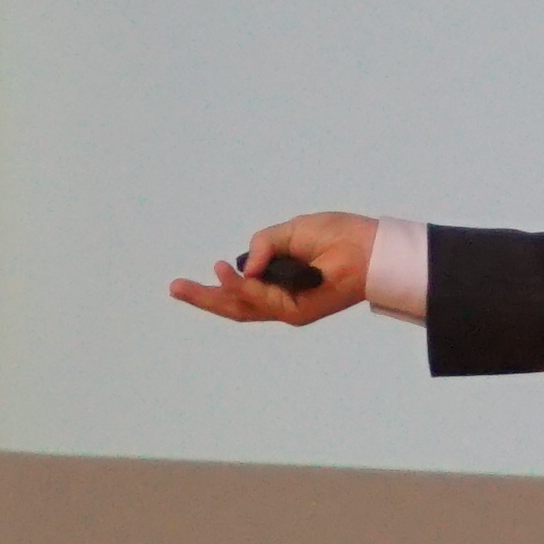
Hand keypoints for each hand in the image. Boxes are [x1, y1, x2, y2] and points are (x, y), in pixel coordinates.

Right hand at [171, 214, 379, 323]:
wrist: (368, 248)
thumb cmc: (337, 236)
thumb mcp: (290, 231)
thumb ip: (263, 245)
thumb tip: (243, 266)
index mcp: (279, 279)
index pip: (243, 288)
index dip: (220, 284)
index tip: (203, 270)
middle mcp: (280, 298)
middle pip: (234, 305)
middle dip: (203, 297)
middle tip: (175, 287)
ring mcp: (287, 307)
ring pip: (243, 306)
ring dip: (221, 291)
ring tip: (203, 276)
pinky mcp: (296, 312)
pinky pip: (261, 301)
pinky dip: (243, 289)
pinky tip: (227, 274)